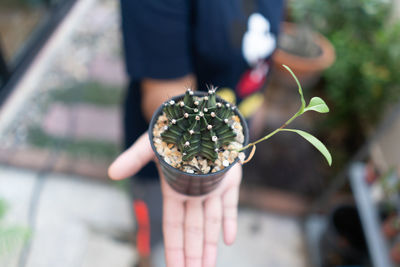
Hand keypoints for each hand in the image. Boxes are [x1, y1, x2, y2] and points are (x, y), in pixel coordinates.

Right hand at [108, 133, 241, 266]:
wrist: (195, 116)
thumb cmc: (170, 129)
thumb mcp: (149, 144)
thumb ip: (134, 159)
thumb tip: (111, 173)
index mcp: (174, 189)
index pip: (173, 225)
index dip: (174, 247)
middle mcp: (194, 193)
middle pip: (193, 230)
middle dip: (192, 254)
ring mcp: (213, 187)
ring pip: (211, 223)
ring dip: (210, 245)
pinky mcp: (230, 178)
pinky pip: (231, 205)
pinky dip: (231, 221)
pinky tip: (230, 240)